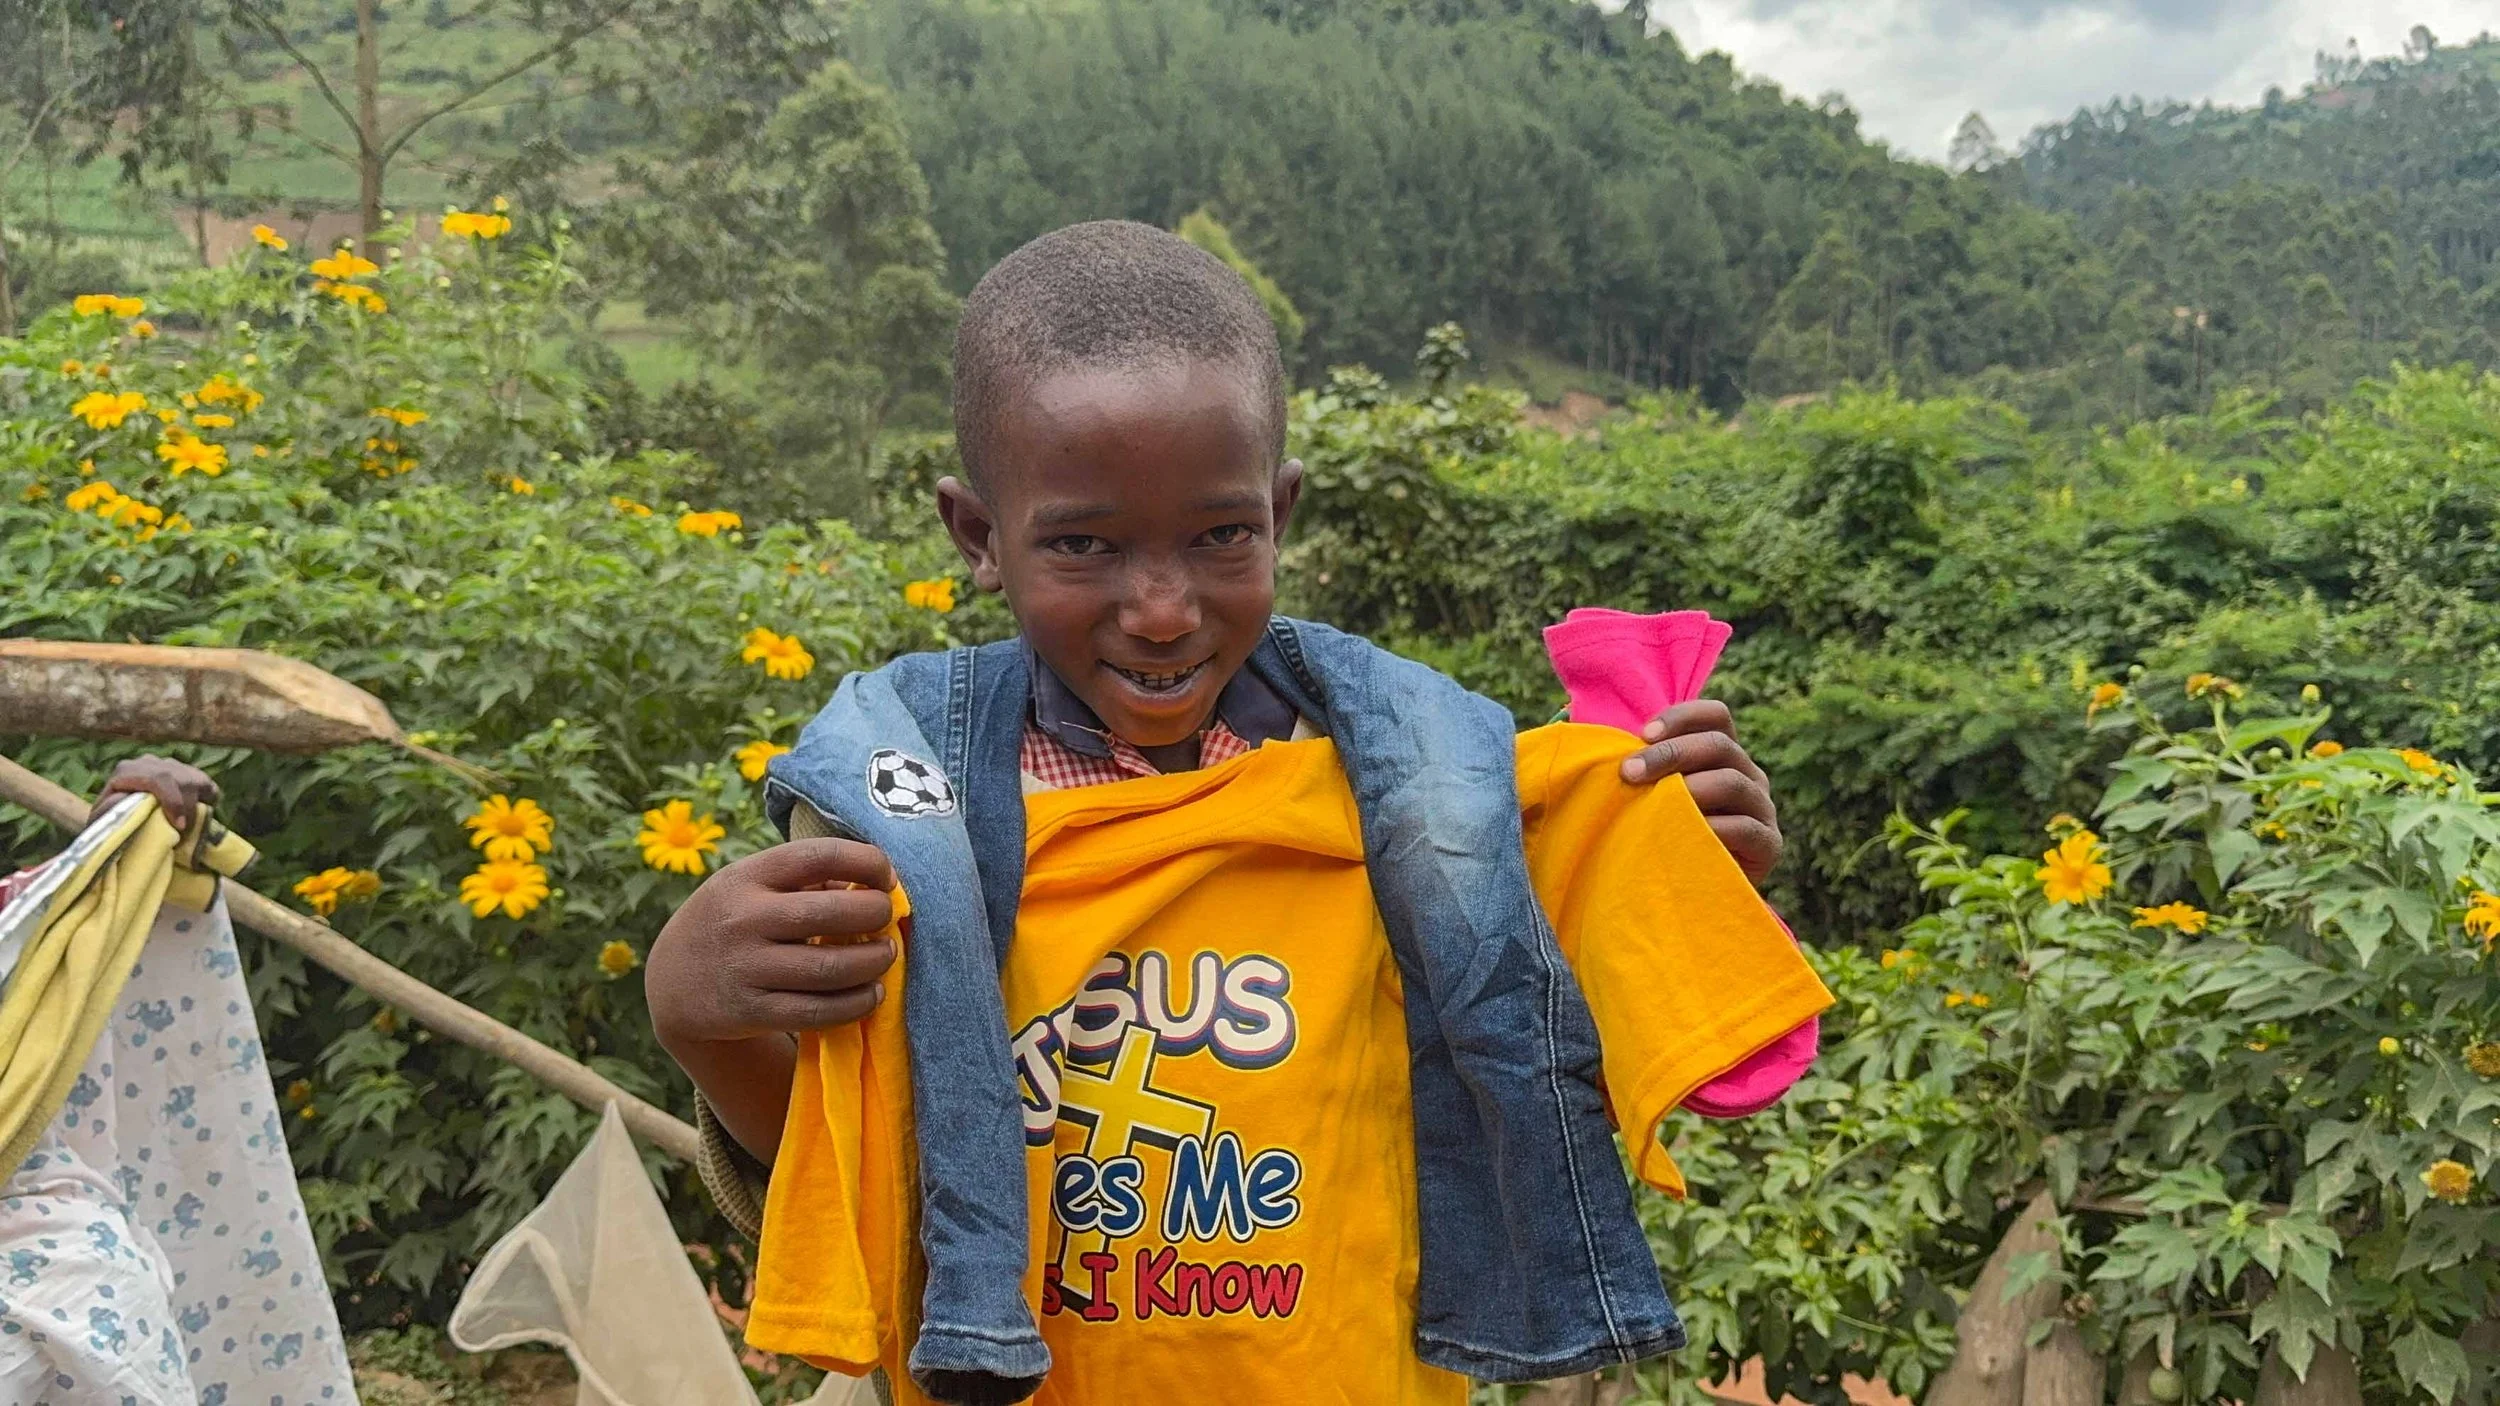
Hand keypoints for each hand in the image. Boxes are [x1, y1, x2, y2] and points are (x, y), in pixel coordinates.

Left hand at [91, 755, 218, 833]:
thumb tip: (125, 802)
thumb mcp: (101, 821)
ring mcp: (169, 765)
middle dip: (187, 807)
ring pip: (196, 780)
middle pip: (180, 779)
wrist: (115, 819)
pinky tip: (197, 815)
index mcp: (126, 770)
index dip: (173, 801)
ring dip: (196, 806)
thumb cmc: (108, 824)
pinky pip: (206, 784)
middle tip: (185, 832)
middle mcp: (149, 762)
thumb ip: (107, 812)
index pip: (158, 778)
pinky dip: (207, 800)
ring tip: (188, 828)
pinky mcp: (186, 772)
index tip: (178, 826)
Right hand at [647, 838, 900, 1046]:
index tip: (887, 877)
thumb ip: (804, 880)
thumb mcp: (751, 887)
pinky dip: (856, 1003)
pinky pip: (818, 1011)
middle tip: (888, 919)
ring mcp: (746, 968)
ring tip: (885, 955)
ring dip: (874, 962)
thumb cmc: (731, 921)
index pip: (818, 855)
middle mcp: (743, 919)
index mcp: (747, 876)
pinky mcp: (751, 1012)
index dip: (866, 862)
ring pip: (831, 967)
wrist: (671, 984)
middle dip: (876, 913)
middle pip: (831, 913)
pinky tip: (871, 994)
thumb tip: (874, 884)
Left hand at [1618, 700, 1781, 883]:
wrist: (1697, 893)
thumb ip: (1643, 770)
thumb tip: (1594, 745)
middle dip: (1670, 753)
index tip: (1643, 733)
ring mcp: (1763, 808)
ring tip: (1655, 804)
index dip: (1682, 717)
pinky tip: (1682, 834)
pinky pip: (1746, 828)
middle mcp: (1749, 774)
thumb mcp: (1656, 797)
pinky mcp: (1769, 844)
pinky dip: (1713, 828)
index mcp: (1724, 755)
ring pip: (1732, 782)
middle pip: (1719, 744)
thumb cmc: (1667, 836)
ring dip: (1689, 788)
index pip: (1716, 716)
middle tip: (1629, 772)